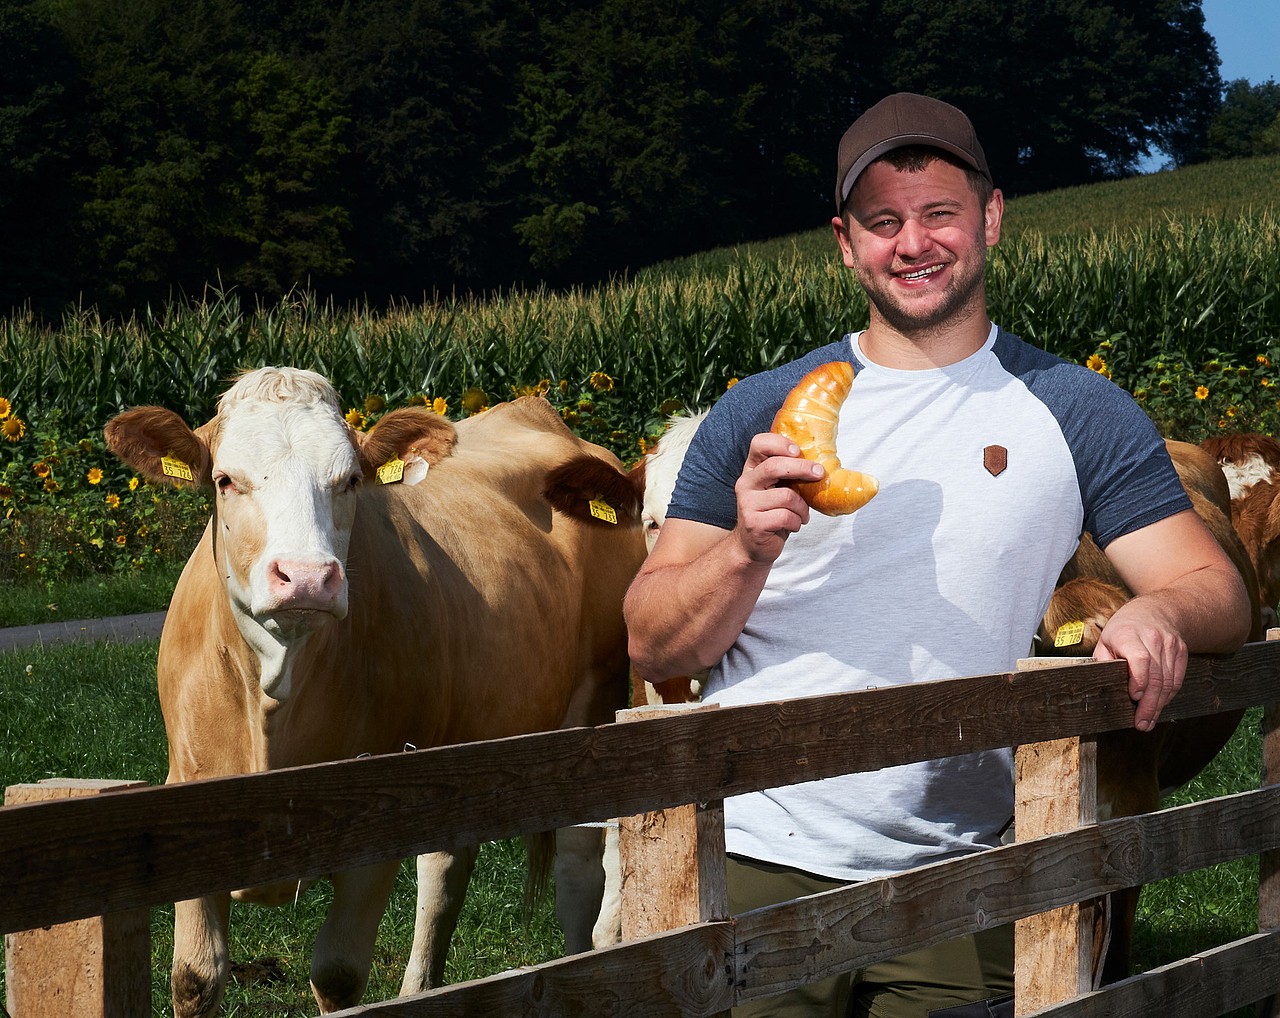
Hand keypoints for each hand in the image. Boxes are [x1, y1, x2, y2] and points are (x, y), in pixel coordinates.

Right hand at [731, 432, 822, 564]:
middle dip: (802, 468)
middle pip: (774, 466)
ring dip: (802, 507)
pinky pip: (785, 516)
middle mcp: (746, 483)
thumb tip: (821, 464)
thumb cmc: (772, 512)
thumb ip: (789, 474)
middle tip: (819, 473)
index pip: (759, 443)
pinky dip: (797, 521)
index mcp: (752, 469)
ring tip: (802, 514)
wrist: (754, 545)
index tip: (798, 451)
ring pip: (786, 496)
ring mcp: (747, 503)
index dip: (780, 443)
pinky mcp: (754, 523)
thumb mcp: (778, 488)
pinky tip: (794, 524)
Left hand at [1092, 601, 1187, 731]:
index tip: (1134, 697)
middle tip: (1141, 724)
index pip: (1141, 660)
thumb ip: (1104, 661)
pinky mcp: (1181, 652)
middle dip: (1149, 704)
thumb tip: (1103, 685)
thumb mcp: (1106, 640)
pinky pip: (1177, 680)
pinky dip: (1168, 696)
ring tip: (1149, 721)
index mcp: (1129, 635)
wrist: (1156, 610)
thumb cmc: (1124, 629)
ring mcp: (1170, 646)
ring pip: (1168, 681)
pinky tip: (1159, 706)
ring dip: (1159, 705)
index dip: (1139, 680)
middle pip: (1156, 677)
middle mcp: (1153, 639)